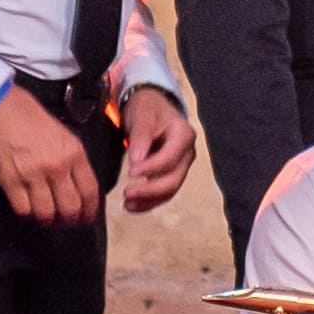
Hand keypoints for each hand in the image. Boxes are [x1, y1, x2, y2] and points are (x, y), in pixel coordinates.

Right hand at [0, 86, 102, 224]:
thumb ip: (71, 158)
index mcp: (73, 151)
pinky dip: (26, 212)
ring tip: (46, 217)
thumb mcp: (61, 132)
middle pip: (70, 207)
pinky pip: (23, 209)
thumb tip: (77, 184)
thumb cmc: (27, 115)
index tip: (87, 216)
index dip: (90, 209)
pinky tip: (27, 208)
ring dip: (47, 219)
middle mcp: (56, 165)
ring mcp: (32, 174)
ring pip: (46, 212)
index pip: (90, 190)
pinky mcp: (10, 180)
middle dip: (70, 219)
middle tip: (66, 221)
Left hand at [112, 86, 198, 214]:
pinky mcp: (171, 174)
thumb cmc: (148, 107)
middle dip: (150, 190)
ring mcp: (181, 165)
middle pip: (173, 179)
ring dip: (149, 200)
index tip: (131, 172)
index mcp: (183, 135)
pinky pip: (163, 193)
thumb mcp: (142, 114)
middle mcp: (187, 153)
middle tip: (127, 193)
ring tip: (128, 204)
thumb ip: (141, 136)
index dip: (151, 168)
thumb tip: (137, 161)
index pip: (170, 158)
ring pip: (170, 190)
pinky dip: (149, 202)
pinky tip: (133, 206)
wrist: (151, 107)